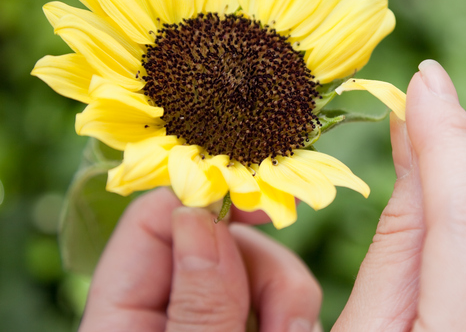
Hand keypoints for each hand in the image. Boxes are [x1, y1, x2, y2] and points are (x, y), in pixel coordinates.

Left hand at [79, 187, 322, 331]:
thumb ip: (198, 301)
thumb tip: (200, 214)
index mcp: (121, 315)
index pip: (153, 221)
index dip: (208, 198)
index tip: (268, 198)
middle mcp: (166, 308)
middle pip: (220, 242)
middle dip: (267, 269)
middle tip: (292, 321)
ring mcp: (209, 318)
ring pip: (257, 271)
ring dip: (289, 299)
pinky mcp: (245, 327)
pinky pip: (275, 301)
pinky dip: (292, 314)